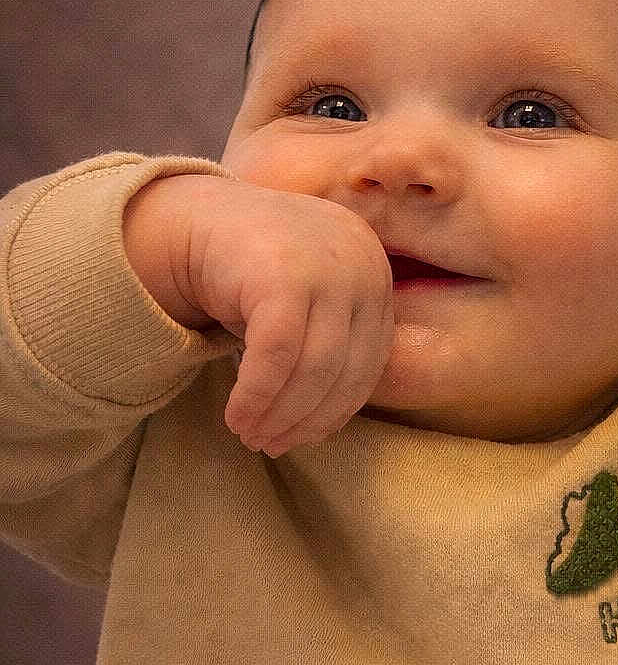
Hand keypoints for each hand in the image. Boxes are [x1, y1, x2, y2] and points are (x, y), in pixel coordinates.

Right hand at [124, 175, 393, 453]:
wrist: (195, 219)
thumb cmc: (255, 274)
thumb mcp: (310, 306)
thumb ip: (332, 349)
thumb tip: (325, 428)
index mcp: (376, 273)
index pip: (371, 360)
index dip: (338, 409)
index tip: (306, 438)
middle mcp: (363, 264)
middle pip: (346, 368)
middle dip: (307, 419)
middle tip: (272, 446)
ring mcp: (328, 266)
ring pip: (316, 367)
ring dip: (280, 414)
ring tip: (251, 436)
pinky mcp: (285, 274)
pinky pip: (277, 356)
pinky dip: (257, 396)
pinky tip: (236, 416)